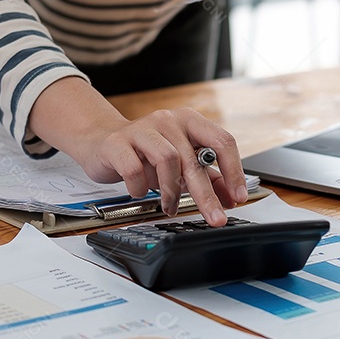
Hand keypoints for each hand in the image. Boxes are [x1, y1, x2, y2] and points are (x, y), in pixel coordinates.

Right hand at [28, 78, 247, 226]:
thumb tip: (231, 198)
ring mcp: (142, 129)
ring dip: (171, 191)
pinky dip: (141, 186)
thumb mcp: (180, 162)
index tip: (238, 196)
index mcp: (190, 121)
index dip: (234, 170)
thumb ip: (207, 177)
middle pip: (195, 159)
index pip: (222, 141)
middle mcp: (168, 120)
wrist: (101, 141)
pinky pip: (134, 168)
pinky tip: (140, 191)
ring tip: (169, 206)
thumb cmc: (146, 153)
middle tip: (214, 217)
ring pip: (168, 160)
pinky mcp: (117, 143)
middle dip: (207, 194)